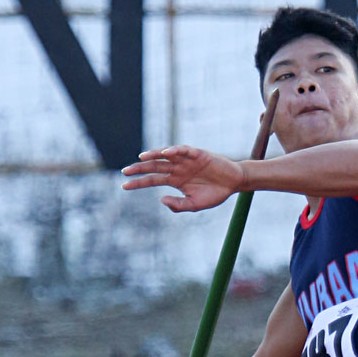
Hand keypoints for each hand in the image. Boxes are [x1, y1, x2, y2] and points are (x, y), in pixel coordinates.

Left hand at [122, 146, 244, 212]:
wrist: (233, 184)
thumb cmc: (214, 194)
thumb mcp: (194, 205)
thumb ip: (178, 205)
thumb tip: (161, 200)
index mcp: (175, 180)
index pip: (153, 180)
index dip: (139, 182)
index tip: (124, 186)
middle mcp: (177, 169)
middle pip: (154, 166)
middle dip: (139, 169)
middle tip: (124, 171)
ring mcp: (186, 161)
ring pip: (165, 157)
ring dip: (153, 156)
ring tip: (140, 158)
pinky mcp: (197, 154)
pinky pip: (183, 150)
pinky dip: (174, 151)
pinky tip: (165, 154)